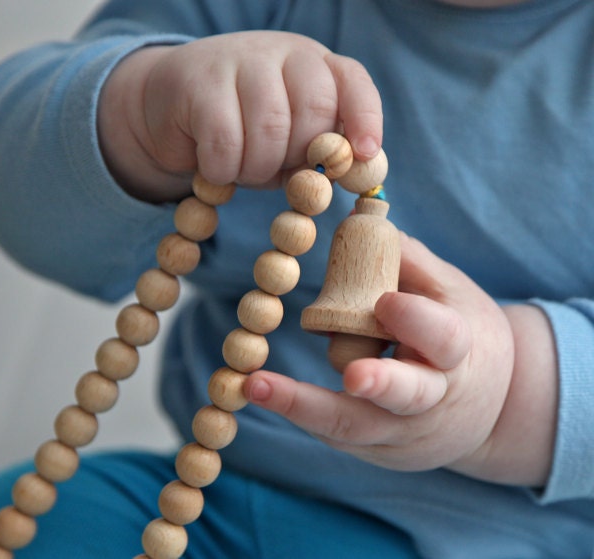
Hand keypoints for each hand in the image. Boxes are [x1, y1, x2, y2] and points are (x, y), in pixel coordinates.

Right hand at [97, 31, 382, 201]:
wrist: (171, 110)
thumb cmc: (242, 132)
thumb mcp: (287, 143)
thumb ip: (316, 153)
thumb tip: (349, 171)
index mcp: (313, 66)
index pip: (352, 82)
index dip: (364, 119)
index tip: (364, 154)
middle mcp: (281, 53)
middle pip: (314, 110)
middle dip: (296, 156)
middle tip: (273, 170)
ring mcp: (239, 59)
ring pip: (270, 128)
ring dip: (256, 168)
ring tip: (240, 168)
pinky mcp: (198, 81)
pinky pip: (225, 142)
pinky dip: (223, 170)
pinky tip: (214, 167)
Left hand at [244, 233, 557, 485]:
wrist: (490, 411)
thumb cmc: (464, 339)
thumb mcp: (453, 296)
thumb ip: (410, 262)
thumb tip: (363, 221)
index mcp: (458, 353)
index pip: (442, 338)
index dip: (416, 322)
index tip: (386, 302)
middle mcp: (433, 399)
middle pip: (406, 395)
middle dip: (379, 384)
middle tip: (351, 375)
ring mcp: (404, 431)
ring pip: (356, 424)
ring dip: (305, 407)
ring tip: (257, 386)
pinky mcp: (377, 449)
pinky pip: (337, 433)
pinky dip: (302, 411)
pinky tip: (267, 391)